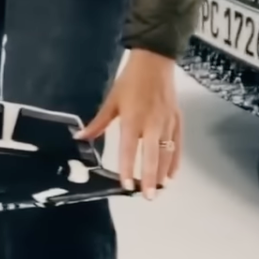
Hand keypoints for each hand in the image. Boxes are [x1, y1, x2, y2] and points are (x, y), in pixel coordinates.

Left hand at [78, 49, 184, 192]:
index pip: (128, 149)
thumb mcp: (111, 101)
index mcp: (132, 119)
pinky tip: (171, 175)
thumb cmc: (129, 82)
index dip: (127, 168)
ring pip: (167, 153)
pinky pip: (178, 145)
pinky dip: (176, 161)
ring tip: (158, 190)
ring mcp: (167, 123)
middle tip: (148, 196)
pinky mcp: (178, 120)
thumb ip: (98, 123)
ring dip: (163, 173)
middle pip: (152, 156)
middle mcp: (152, 124)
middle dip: (150, 178)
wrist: (155, 61)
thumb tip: (80, 138)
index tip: (126, 186)